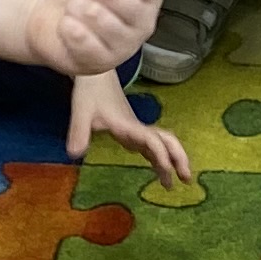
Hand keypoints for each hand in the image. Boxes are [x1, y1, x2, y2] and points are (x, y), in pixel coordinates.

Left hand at [67, 66, 193, 186]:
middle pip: (167, 141)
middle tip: (186, 179)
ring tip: (172, 184)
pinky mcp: (132, 131)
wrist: (97, 75)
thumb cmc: (90, 91)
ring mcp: (137, 130)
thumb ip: (78, 132)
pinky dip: (159, 159)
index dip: (161, 155)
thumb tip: (74, 155)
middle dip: (178, 158)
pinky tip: (160, 171)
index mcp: (129, 126)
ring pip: (162, 145)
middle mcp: (138, 129)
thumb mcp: (81, 111)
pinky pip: (151, 146)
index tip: (167, 171)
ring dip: (172, 161)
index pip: (152, 141)